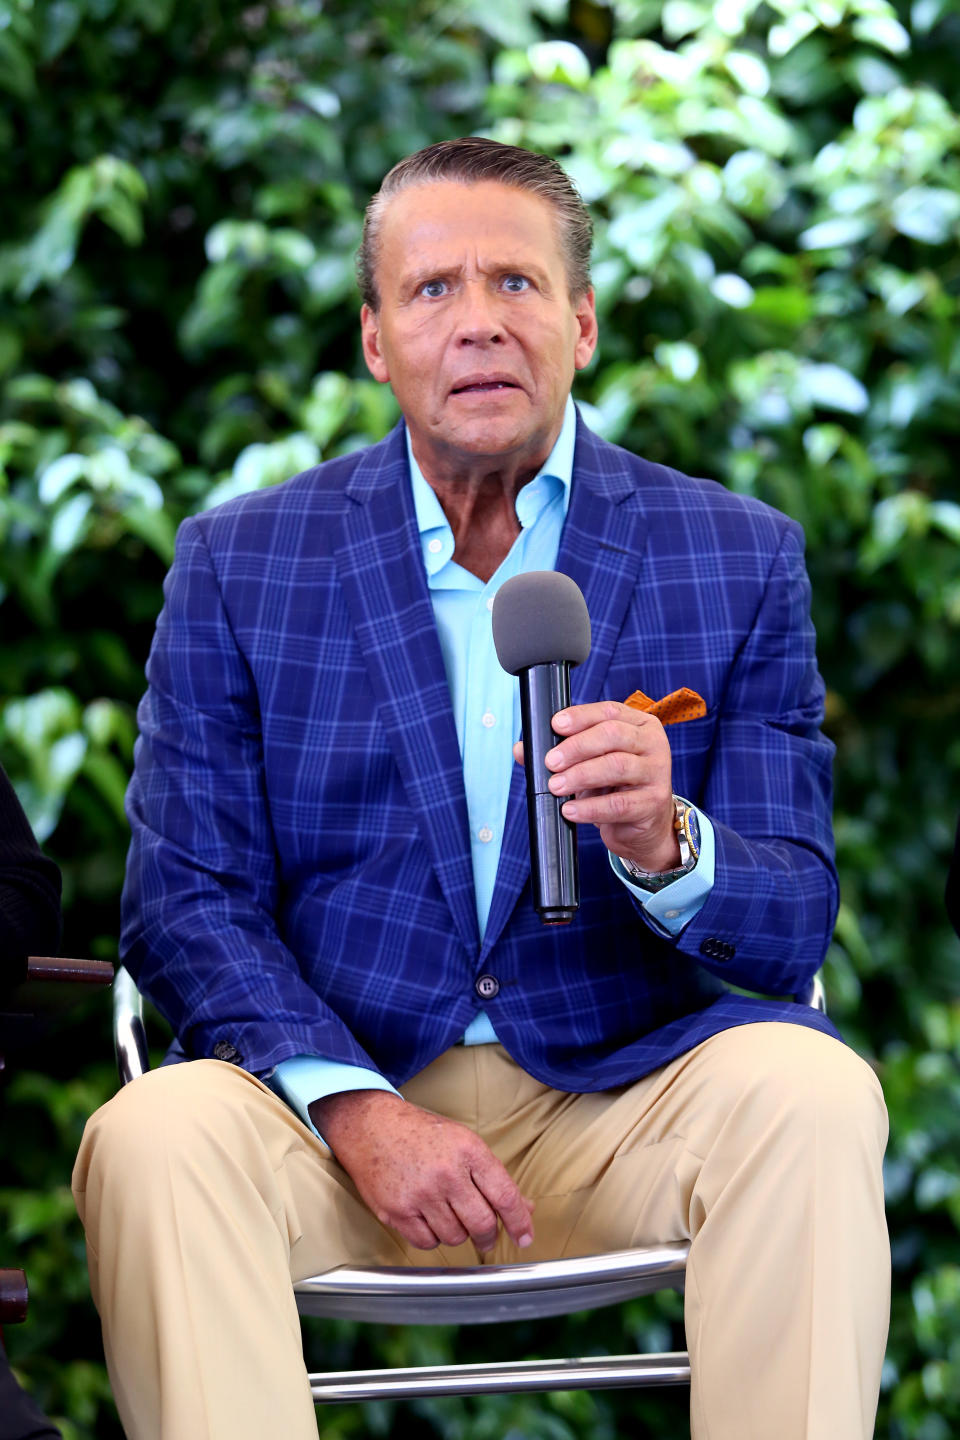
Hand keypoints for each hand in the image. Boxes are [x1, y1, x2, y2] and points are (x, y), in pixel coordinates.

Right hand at [309, 1089, 533, 1253]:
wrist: (371, 1127)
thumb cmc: (420, 1133)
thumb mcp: (462, 1142)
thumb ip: (493, 1176)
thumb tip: (524, 1207)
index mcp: (468, 1150)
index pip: (504, 1195)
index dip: (519, 1221)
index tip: (525, 1237)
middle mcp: (446, 1173)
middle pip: (482, 1223)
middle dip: (490, 1236)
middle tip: (487, 1237)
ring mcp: (420, 1194)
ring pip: (455, 1237)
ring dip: (458, 1233)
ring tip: (449, 1214)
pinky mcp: (397, 1211)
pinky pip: (427, 1242)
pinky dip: (433, 1237)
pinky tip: (429, 1219)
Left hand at [513, 700, 680, 871]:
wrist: (643, 824)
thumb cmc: (615, 786)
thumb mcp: (590, 762)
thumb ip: (559, 752)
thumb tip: (522, 750)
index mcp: (639, 724)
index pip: (610, 711)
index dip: (581, 716)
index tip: (556, 725)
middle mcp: (653, 743)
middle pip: (613, 735)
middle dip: (576, 747)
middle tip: (550, 762)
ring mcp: (657, 773)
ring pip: (616, 766)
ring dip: (580, 775)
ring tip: (555, 786)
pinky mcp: (653, 803)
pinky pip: (619, 804)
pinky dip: (590, 807)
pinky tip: (571, 810)